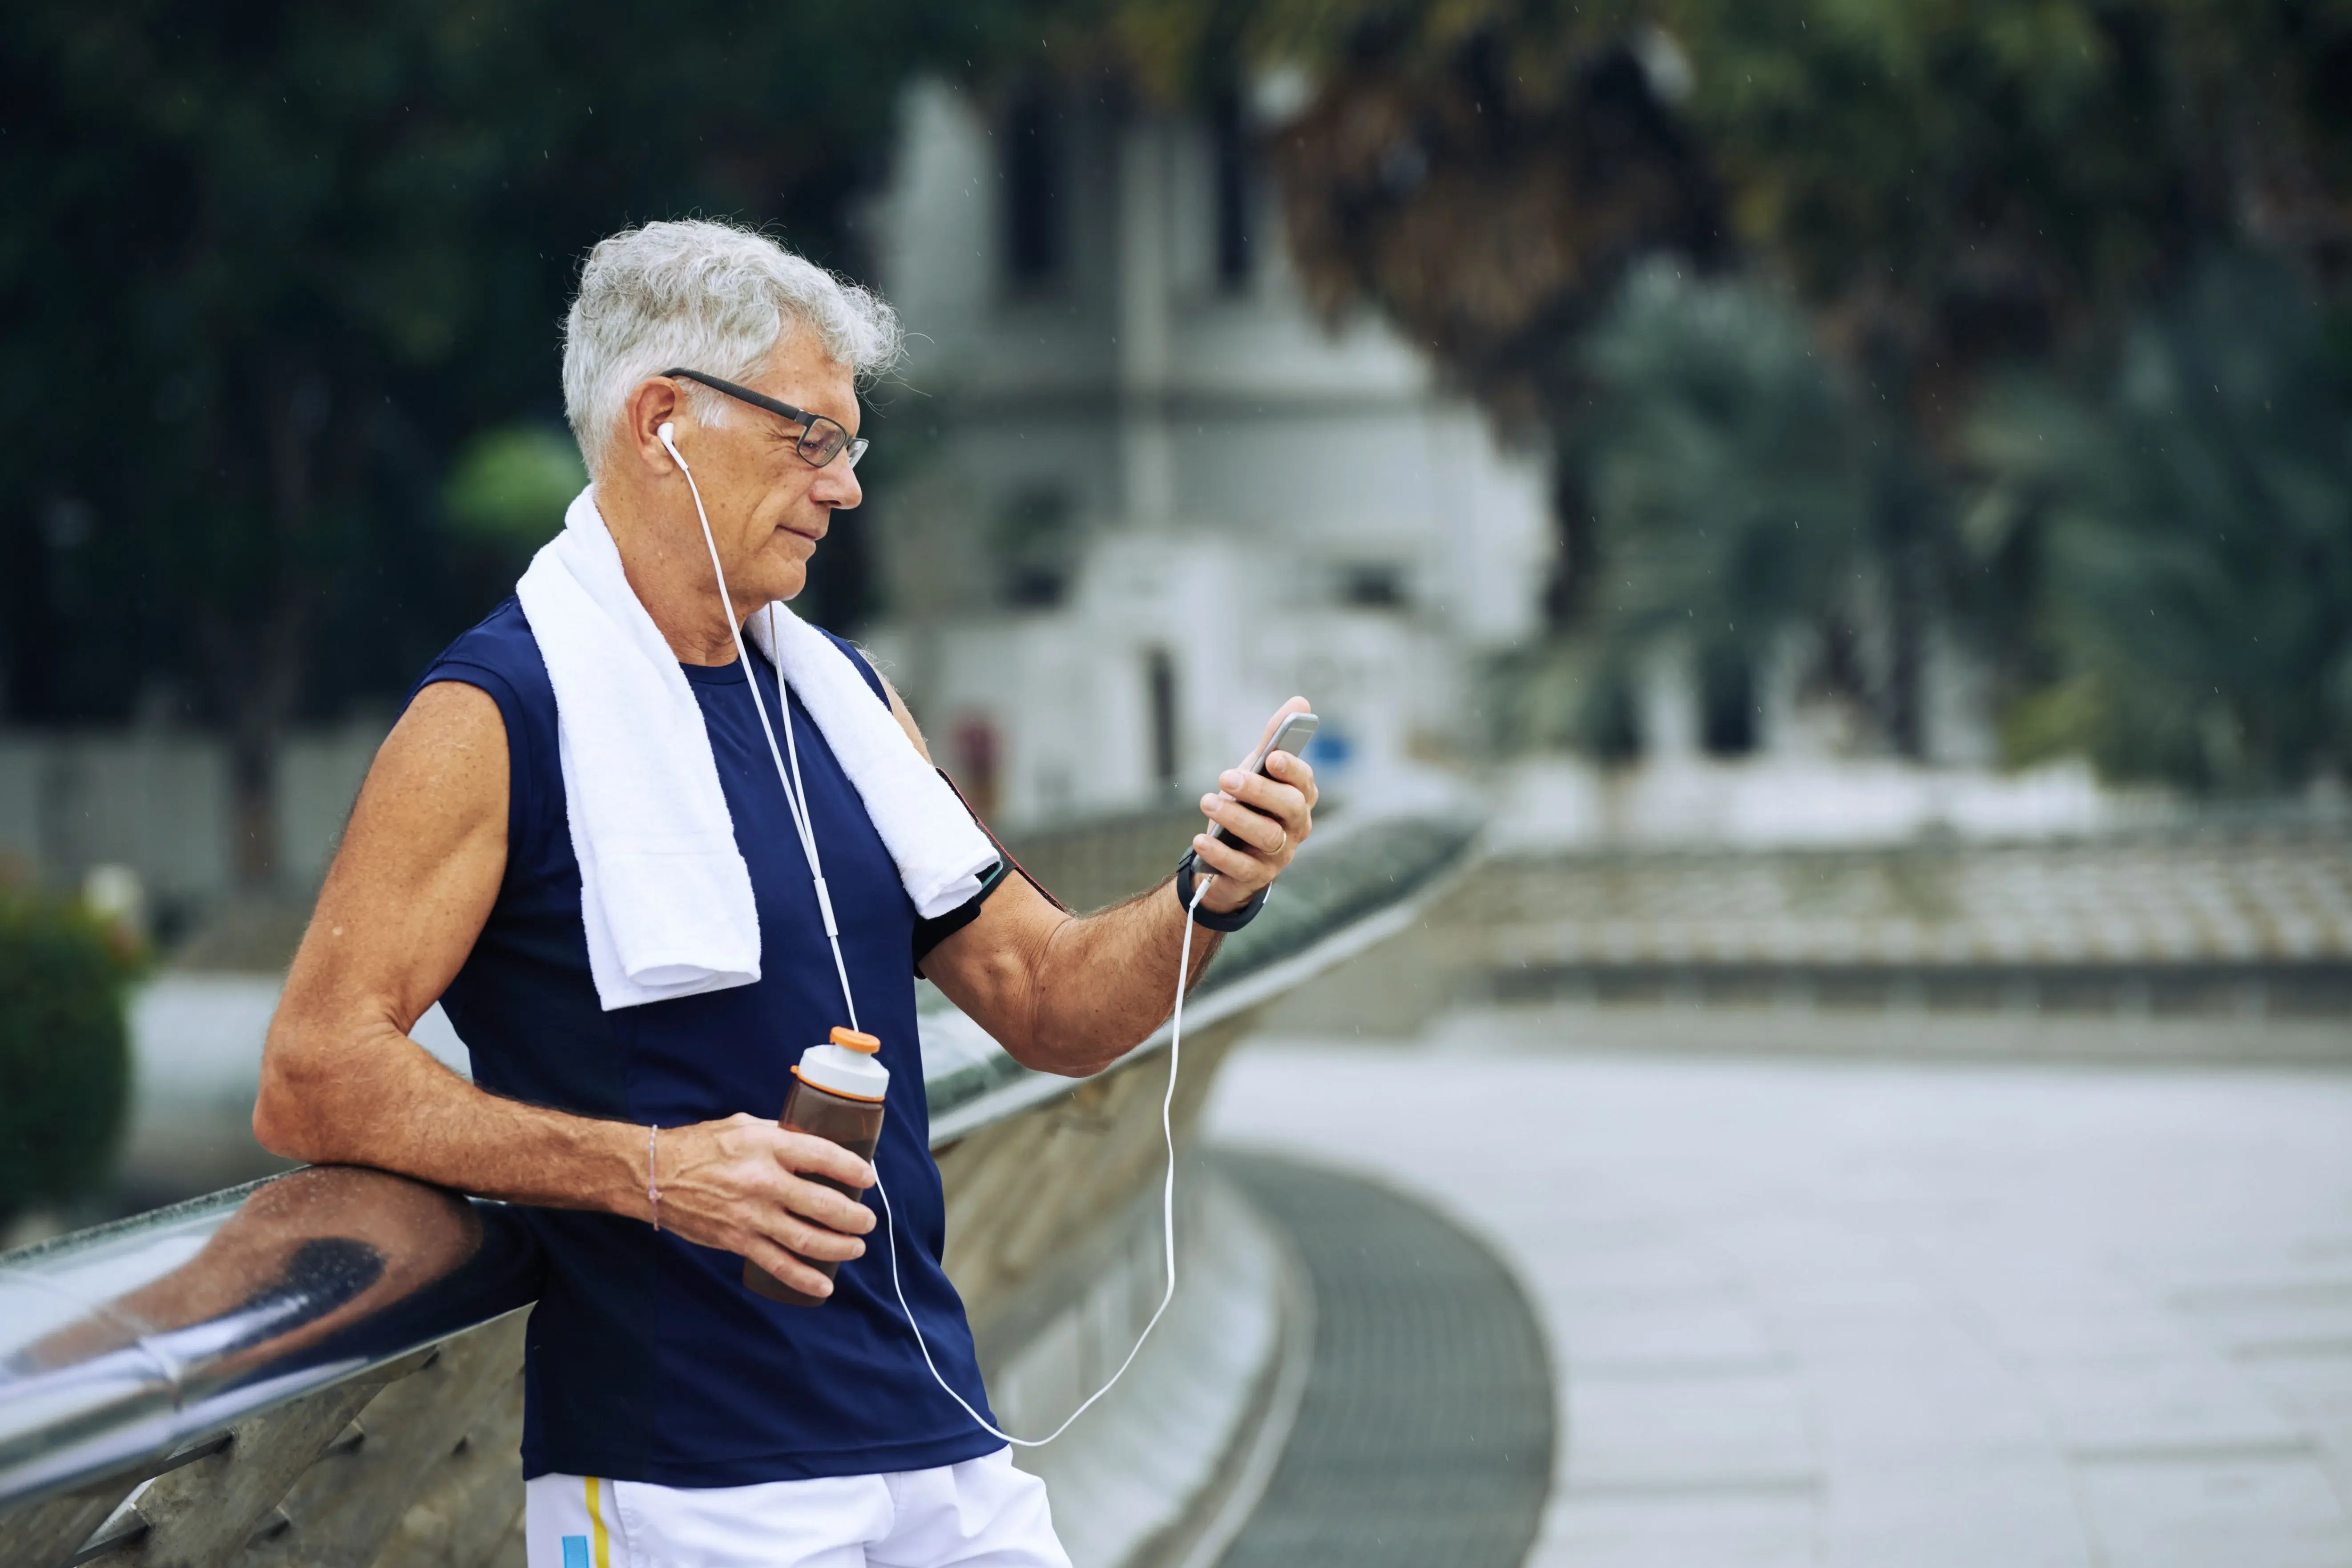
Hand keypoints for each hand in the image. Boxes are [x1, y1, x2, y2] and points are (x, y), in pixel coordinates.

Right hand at [648, 1112, 876, 1298]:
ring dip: (839, 1247)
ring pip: (807, 1239)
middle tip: (868, 1221)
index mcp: (768, 1146)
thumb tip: (816, 1144)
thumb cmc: (701, 1146)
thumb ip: (781, 1135)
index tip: (869, 1178)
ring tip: (857, 1248)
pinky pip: (777, 1264)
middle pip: (822, 1204)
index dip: (852, 1169)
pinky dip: (804, 1279)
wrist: (653, 1175)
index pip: (823, 1156)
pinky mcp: (737, 1241)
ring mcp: (750, 1215)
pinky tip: (824, 1286)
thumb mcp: (744, 1126)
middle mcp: (762, 1181)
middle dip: (854, 1217)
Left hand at [1191, 697, 1318, 914]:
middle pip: (1289, 808)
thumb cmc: (1249, 806)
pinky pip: (1242, 869)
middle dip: (1259, 791)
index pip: (1304, 781)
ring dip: (1236, 818)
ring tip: (1207, 801)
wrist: (1227, 857)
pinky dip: (1221, 853)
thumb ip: (1274, 741)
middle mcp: (1295, 827)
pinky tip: (1201, 839)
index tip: (1270, 757)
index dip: (1291, 769)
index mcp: (1299, 797)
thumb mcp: (1257, 772)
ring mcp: (1278, 855)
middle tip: (1225, 777)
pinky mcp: (1255, 878)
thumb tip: (1299, 701)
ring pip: (1268, 837)